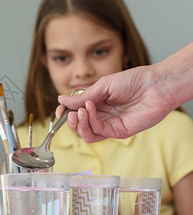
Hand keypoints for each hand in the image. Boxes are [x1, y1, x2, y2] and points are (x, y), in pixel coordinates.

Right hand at [57, 65, 172, 141]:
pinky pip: (98, 132)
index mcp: (97, 103)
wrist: (156, 85)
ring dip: (79, 125)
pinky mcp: (118, 132)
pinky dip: (90, 122)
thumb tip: (61, 100)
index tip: (58, 111)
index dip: (65, 114)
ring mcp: (110, 125)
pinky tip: (90, 110)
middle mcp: (102, 115)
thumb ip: (82, 97)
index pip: (76, 113)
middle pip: (79, 126)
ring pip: (86, 134)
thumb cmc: (134, 81)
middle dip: (71, 121)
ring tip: (79, 113)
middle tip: (70, 114)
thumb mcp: (103, 86)